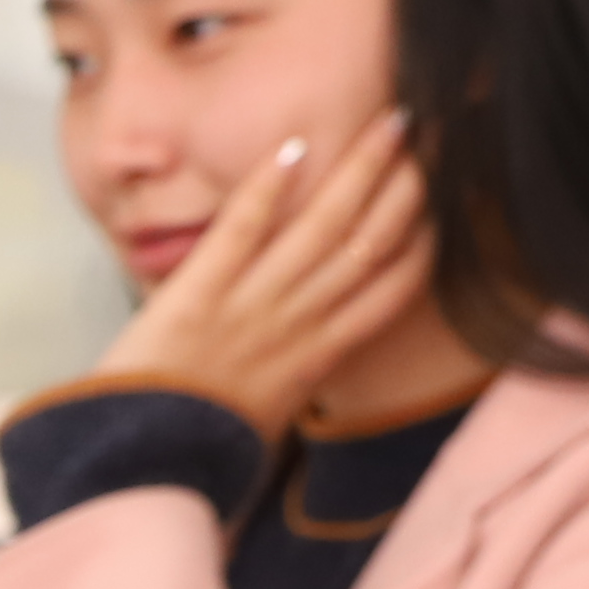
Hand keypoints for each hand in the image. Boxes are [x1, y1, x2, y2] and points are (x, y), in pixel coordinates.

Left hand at [90, 108, 440, 437]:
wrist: (138, 467)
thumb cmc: (199, 445)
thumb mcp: (270, 416)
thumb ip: (296, 372)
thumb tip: (314, 351)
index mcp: (319, 356)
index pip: (396, 289)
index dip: (431, 238)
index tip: (450, 195)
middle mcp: (297, 325)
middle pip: (372, 244)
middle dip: (412, 186)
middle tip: (436, 135)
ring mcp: (249, 306)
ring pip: (321, 227)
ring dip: (360, 169)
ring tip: (392, 122)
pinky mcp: (196, 294)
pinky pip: (240, 231)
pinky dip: (267, 188)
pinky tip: (294, 147)